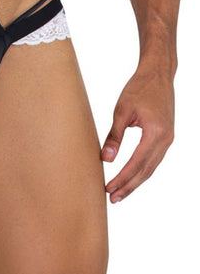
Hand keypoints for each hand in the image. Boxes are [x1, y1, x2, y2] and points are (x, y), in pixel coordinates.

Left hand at [100, 64, 174, 202]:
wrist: (158, 74)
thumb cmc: (139, 88)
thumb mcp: (122, 110)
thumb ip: (114, 136)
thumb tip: (105, 159)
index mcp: (156, 134)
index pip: (137, 163)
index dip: (122, 178)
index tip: (108, 188)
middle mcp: (166, 140)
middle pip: (146, 171)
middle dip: (129, 186)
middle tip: (112, 198)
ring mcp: (168, 139)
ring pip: (151, 167)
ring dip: (136, 181)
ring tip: (120, 192)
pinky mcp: (166, 136)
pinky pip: (154, 159)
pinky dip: (142, 170)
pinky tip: (132, 175)